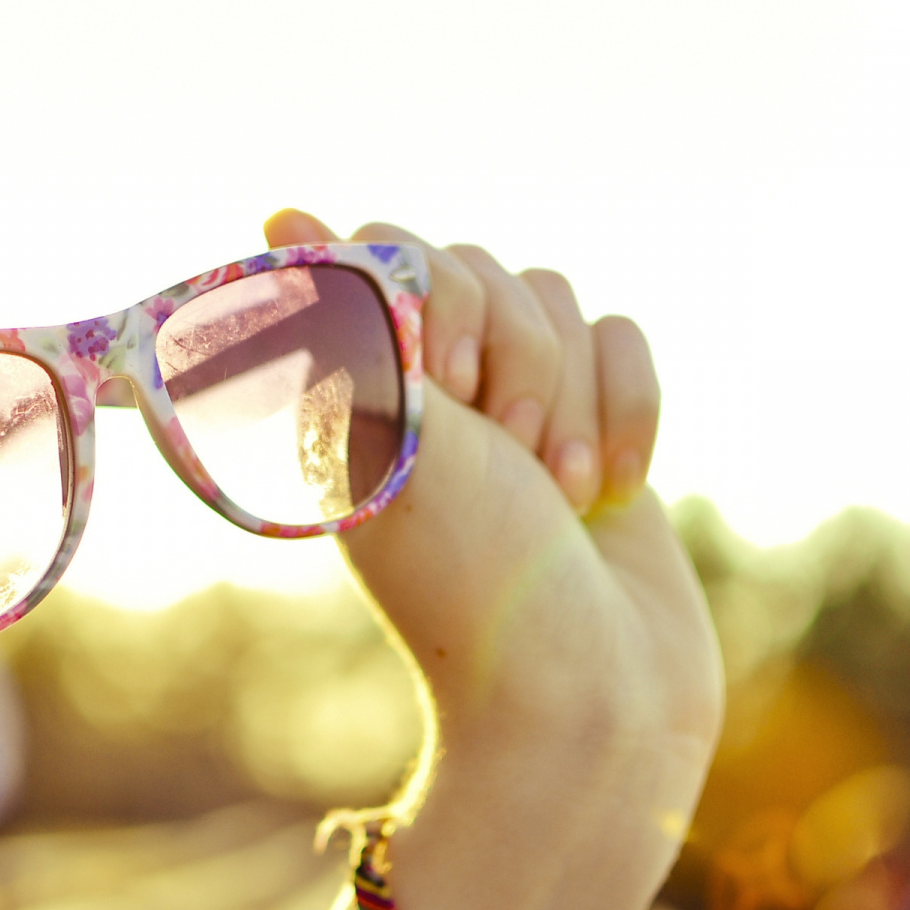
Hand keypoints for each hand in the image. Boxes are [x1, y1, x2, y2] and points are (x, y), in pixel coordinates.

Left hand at [245, 212, 724, 909]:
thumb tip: (279, 213)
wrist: (585, 696)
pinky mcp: (593, 426)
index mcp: (355, 386)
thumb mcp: (389, 441)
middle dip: (518, 368)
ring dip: (573, 401)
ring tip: (558, 497)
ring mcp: (515, 409)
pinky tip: (612, 493)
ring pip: (562, 302)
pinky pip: (624, 338)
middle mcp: (428, 390)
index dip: (437, 306)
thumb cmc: (470, 577)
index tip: (448, 398)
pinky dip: (630, 409)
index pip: (392, 248)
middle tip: (512, 468)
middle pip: (487, 270)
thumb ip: (343, 324)